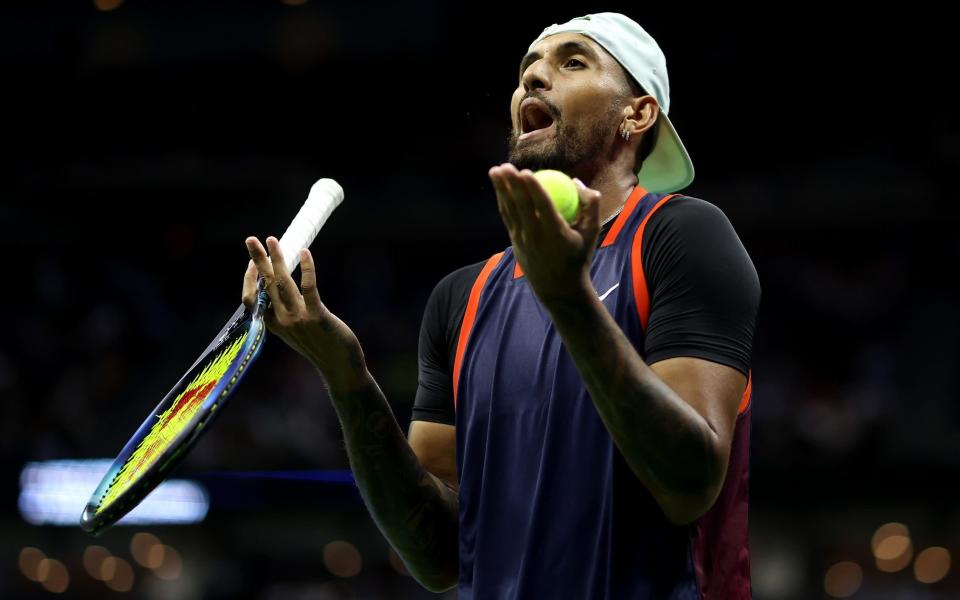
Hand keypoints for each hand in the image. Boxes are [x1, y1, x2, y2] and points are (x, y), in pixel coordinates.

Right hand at [243, 236, 365, 386]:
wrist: (340, 368)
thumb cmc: (320, 347)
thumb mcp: (297, 331)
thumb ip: (286, 312)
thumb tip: (280, 288)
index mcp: (274, 324)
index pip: (251, 298)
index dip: (249, 278)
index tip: (252, 260)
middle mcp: (282, 321)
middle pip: (265, 285)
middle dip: (257, 260)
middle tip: (250, 239)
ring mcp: (299, 319)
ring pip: (282, 283)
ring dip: (277, 259)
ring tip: (272, 240)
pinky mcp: (317, 317)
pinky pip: (308, 288)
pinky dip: (307, 268)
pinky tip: (305, 252)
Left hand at [488, 163, 601, 305]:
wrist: (559, 287)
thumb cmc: (578, 256)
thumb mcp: (592, 233)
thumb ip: (590, 206)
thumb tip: (577, 182)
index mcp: (555, 233)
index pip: (542, 206)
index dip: (532, 189)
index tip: (526, 172)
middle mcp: (535, 236)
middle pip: (520, 206)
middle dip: (511, 185)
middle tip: (506, 166)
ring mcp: (522, 239)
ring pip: (509, 211)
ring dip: (501, 190)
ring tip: (495, 170)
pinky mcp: (515, 241)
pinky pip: (507, 217)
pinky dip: (503, 201)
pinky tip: (499, 187)